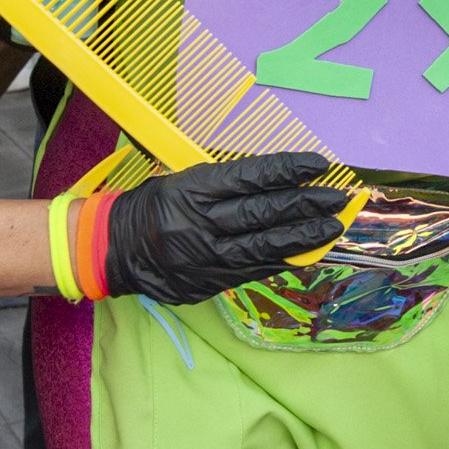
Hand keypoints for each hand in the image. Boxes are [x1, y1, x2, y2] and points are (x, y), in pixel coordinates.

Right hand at [101, 153, 351, 303]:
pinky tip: (304, 253)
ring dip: (302, 238)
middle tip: (338, 199)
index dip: (288, 170)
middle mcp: (198, 224)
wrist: (110, 249)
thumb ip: (227, 184)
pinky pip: (250, 272)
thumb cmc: (153, 206)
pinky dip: (280, 261)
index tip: (320, 165)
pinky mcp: (204, 284)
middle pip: (262, 214)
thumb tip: (279, 184)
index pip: (250, 178)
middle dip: (305, 206)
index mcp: (192, 190)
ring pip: (262, 247)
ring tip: (331, 228)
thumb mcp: (183, 181)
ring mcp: (201, 258)